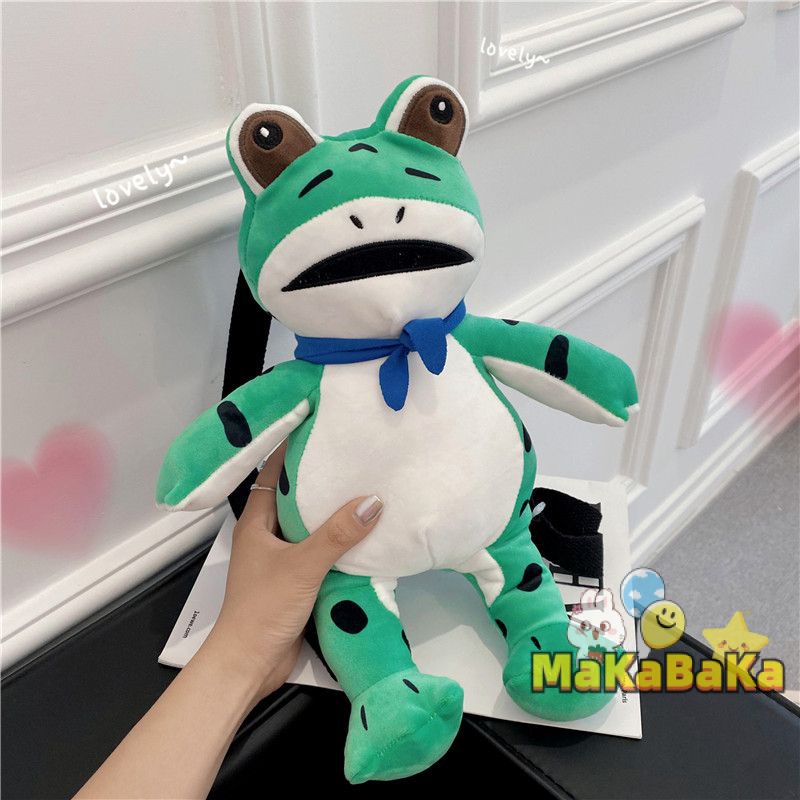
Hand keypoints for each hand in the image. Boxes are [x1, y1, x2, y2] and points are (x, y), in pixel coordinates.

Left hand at [199, 442, 383, 702]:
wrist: (250, 665)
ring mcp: (281, 560)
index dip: (294, 450)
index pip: (274, 474)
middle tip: (357, 458)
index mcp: (257, 522)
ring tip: (368, 489)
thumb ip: (337, 534)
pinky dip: (340, 544)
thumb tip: (373, 500)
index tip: (321, 428)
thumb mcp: (302, 566)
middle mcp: (267, 535)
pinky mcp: (296, 582)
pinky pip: (321, 553)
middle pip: (297, 499)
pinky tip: (367, 536)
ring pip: (311, 528)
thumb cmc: (264, 608)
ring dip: (334, 514)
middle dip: (323, 481)